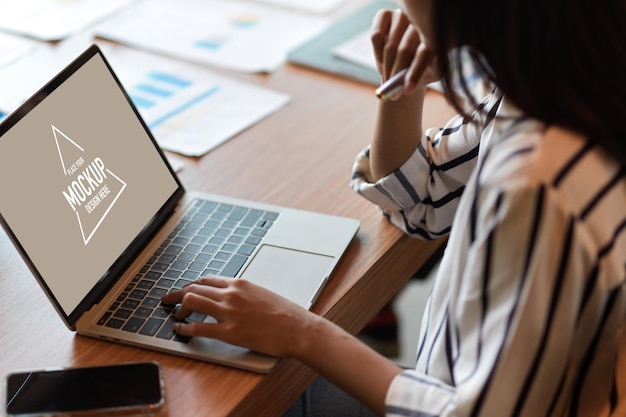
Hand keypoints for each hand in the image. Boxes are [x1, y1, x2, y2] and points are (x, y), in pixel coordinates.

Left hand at [161, 276, 313, 356]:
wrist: (299, 329)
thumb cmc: (286, 315)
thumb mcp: (263, 294)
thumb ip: (245, 294)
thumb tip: (234, 299)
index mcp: (241, 283)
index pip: (206, 280)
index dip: (191, 285)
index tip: (184, 290)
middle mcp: (232, 294)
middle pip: (194, 288)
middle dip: (177, 294)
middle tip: (169, 300)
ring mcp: (230, 312)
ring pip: (192, 302)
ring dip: (179, 308)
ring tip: (176, 315)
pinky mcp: (229, 332)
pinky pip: (198, 327)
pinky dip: (184, 328)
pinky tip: (180, 329)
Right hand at [370, 8, 437, 97]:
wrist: (409, 61)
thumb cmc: (421, 68)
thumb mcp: (425, 75)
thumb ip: (419, 79)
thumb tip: (407, 87)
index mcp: (436, 34)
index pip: (426, 52)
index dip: (415, 73)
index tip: (407, 90)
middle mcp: (421, 20)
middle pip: (405, 49)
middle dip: (396, 73)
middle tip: (392, 91)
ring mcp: (403, 15)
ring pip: (390, 45)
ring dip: (386, 66)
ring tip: (388, 78)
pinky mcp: (385, 14)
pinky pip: (376, 36)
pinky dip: (377, 52)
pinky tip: (383, 61)